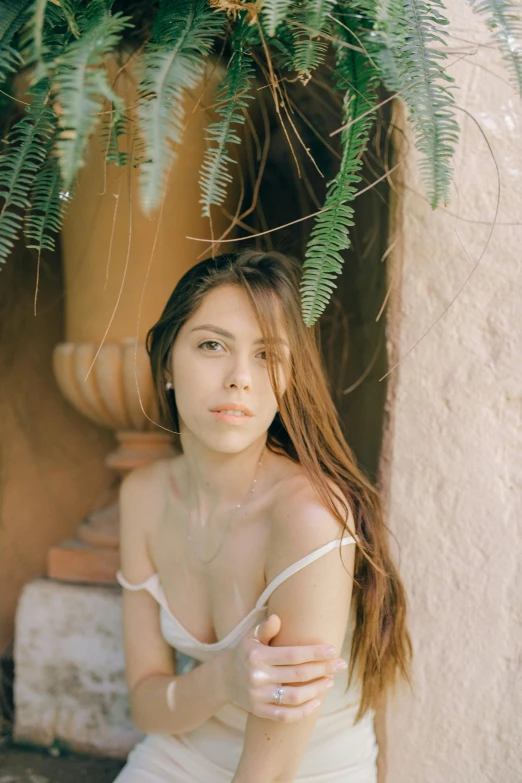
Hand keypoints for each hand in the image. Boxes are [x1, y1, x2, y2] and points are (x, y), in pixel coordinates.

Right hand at [222, 614, 347, 722]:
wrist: (224, 678)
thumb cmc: (245, 653)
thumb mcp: (251, 637)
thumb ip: (264, 628)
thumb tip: (276, 618)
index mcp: (257, 656)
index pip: (292, 655)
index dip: (314, 653)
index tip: (332, 650)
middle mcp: (257, 677)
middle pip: (297, 675)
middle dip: (323, 669)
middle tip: (341, 665)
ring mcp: (258, 696)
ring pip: (294, 697)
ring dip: (316, 690)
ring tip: (330, 681)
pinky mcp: (259, 711)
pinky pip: (285, 715)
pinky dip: (303, 711)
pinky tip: (317, 702)